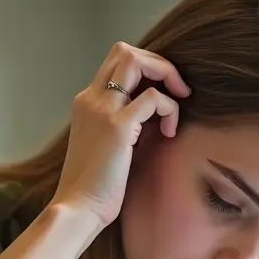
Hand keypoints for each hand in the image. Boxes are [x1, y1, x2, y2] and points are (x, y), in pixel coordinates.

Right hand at [51, 42, 190, 225]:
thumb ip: (125, 122)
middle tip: (177, 90)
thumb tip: (156, 112)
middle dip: (159, 63)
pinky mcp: (117, 126)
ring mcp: (102, 109)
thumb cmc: (96, 186)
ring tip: (180, 103)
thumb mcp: (109, 144)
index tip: (163, 92)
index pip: (116, 61)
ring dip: (167, 75)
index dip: (146, 67)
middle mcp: (91, 98)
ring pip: (137, 61)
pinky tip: (169, 131)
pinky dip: (170, 109)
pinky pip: (154, 97)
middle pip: (125, 50)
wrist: (78, 208)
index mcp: (87, 102)